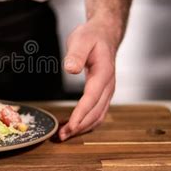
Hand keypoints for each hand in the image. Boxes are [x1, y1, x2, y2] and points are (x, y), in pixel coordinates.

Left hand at [59, 18, 118, 139]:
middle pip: (96, 112)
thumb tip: (71, 69)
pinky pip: (97, 112)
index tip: (71, 125)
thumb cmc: (92, 36)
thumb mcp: (82, 39)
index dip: (82, 113)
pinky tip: (73, 126)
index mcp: (104, 73)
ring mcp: (107, 91)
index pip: (92, 97)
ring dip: (83, 128)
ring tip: (64, 135)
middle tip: (61, 136)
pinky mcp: (103, 93)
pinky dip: (86, 122)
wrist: (105, 34)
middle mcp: (109, 85)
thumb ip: (76, 54)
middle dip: (80, 126)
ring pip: (98, 116)